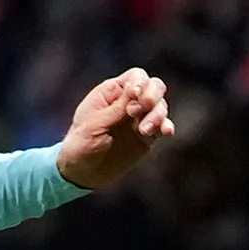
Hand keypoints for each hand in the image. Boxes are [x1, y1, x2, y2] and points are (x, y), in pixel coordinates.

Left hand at [55, 68, 175, 190]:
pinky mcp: (146, 137)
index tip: (135, 95)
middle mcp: (129, 102)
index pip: (136, 76)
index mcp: (112, 92)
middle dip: (153, 95)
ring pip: (160, 106)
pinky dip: (166, 126)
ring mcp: (139, 119)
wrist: (83, 172)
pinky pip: (162, 127)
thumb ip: (118, 107)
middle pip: (154, 87)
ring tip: (143, 131)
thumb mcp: (96, 123)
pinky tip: (166, 131)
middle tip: (141, 108)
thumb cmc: (82, 144)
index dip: (141, 83)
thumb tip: (139, 88)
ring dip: (157, 115)